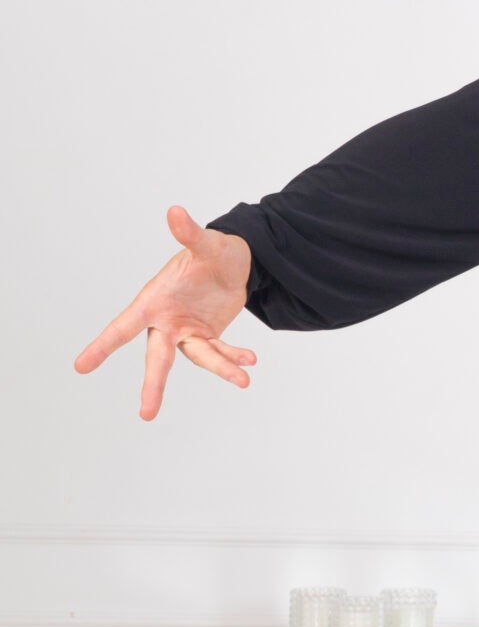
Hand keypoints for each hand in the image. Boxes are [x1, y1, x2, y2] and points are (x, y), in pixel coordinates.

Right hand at [73, 207, 257, 420]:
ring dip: (220, 368)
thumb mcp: (206, 244)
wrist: (237, 263)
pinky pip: (219, 353)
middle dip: (153, 385)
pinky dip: (233, 358)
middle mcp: (167, 321)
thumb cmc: (214, 251)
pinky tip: (250, 360)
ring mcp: (187, 332)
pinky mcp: (208, 338)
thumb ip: (190, 233)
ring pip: (199, 358)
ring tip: (243, 379)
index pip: (124, 326)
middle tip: (146, 414)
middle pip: (157, 358)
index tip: (80, 366)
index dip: (103, 346)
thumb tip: (175, 211)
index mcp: (155, 301)